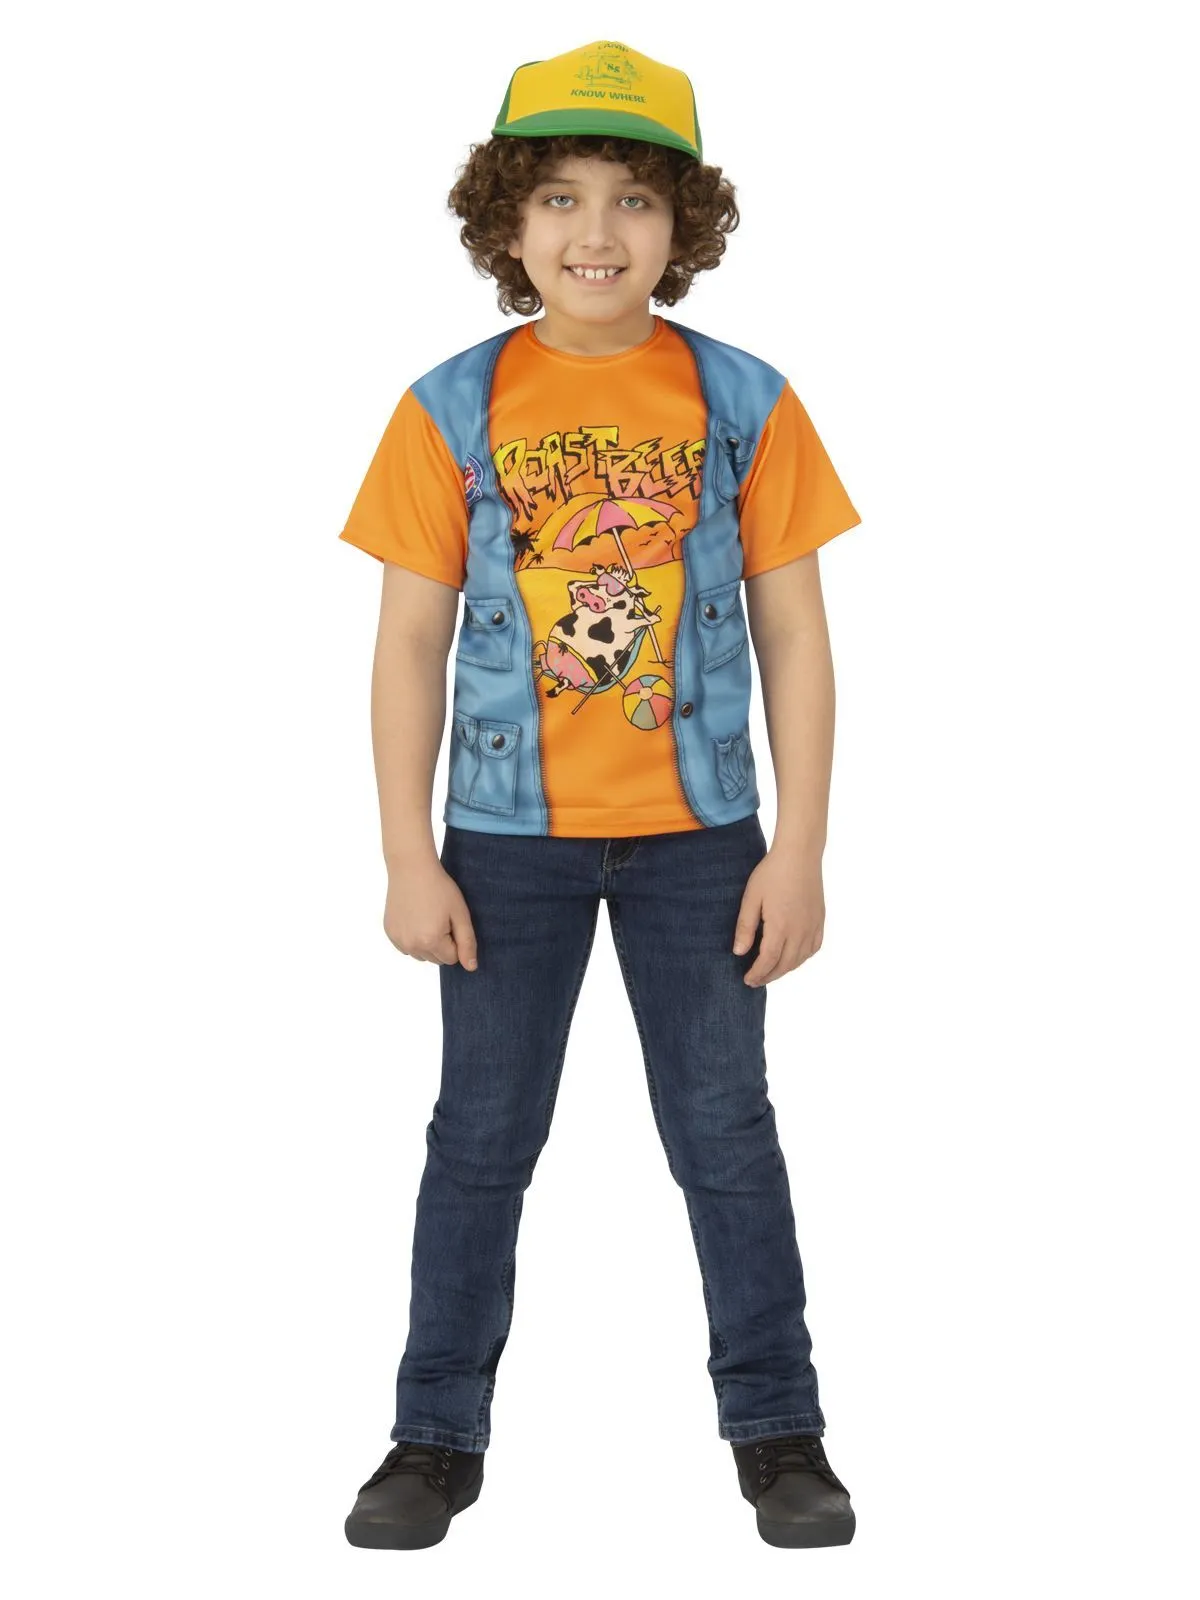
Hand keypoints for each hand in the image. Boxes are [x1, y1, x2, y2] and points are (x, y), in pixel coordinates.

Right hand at [383, 854, 478, 970]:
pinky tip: (416, 918)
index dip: (455, 940)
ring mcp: (398, 940)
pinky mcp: (390, 933)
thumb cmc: (439, 888)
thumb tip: (471, 968)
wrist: (412, 869)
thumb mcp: (460, 913)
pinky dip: (413, 938)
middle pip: (436, 959)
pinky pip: (407, 947)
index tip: (451, 920)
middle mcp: (412, 945)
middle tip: (440, 917)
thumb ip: (467, 943)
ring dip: (427, 943)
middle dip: (442, 944)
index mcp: (431, 941)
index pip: (452, 959)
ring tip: (428, 917)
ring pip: (421, 955)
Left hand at [732, 843, 824, 986]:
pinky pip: (814, 947)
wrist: (799, 855)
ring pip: (800, 959)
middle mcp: (800, 930)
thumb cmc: (772, 873)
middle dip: (769, 976)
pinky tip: (793, 957)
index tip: (747, 980)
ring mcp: (813, 926)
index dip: (758, 973)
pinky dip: (802, 958)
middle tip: (756, 981)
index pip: (768, 961)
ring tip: (771, 971)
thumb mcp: (751, 898)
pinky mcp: (820, 920)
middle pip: (785, 964)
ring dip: (785, 969)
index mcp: (781, 926)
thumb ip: (745, 927)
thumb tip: (739, 953)